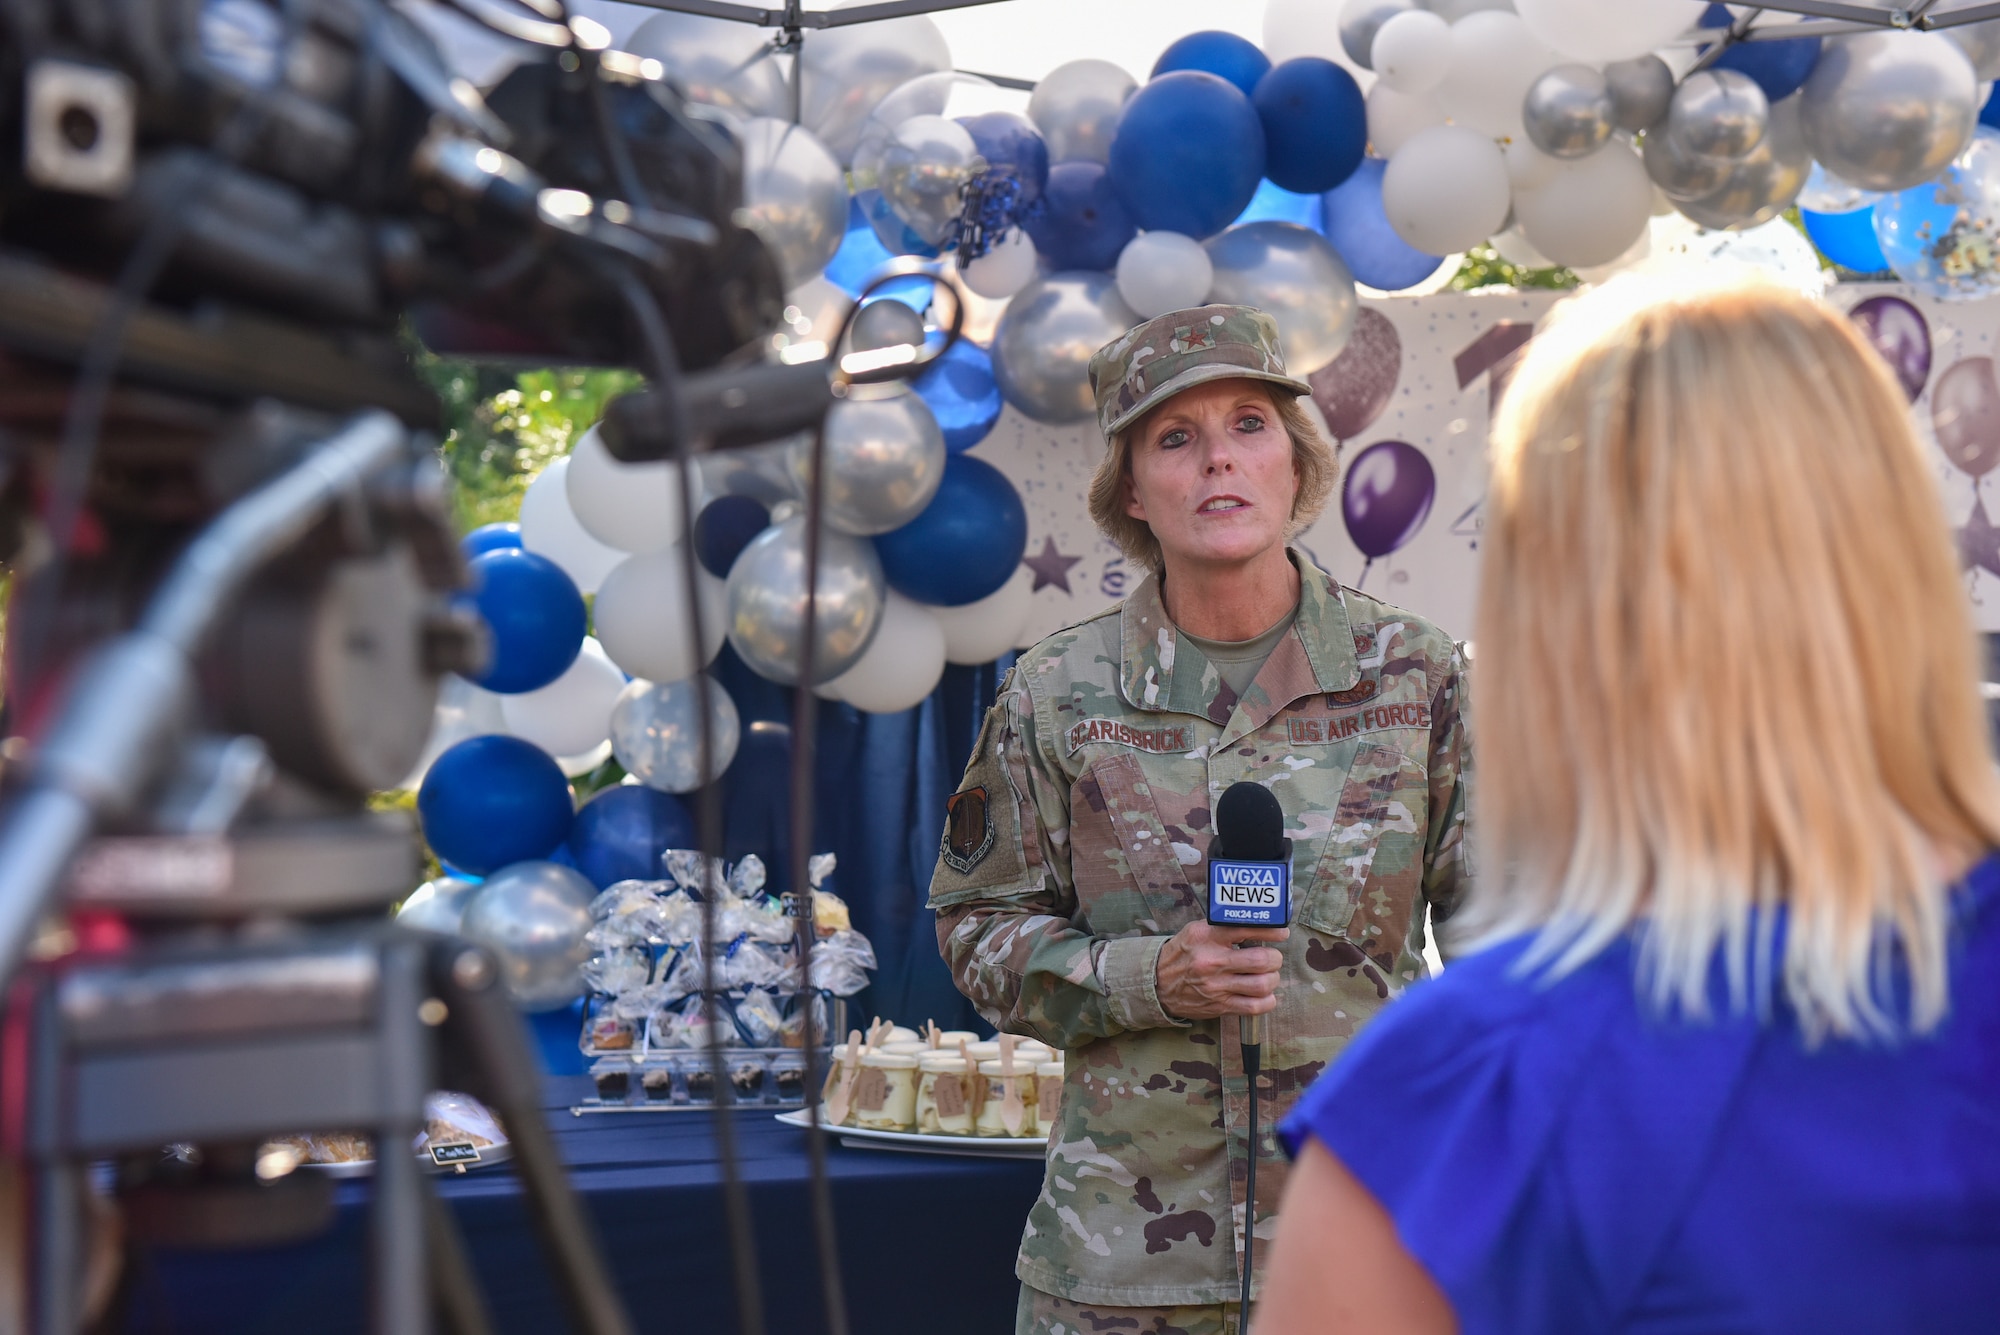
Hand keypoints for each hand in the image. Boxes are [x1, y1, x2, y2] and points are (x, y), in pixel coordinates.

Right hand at [1154, 920, 1288, 1020]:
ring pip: (1262, 984)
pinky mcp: (1220, 1006)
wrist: (1157, 983)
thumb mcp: (1197, 931)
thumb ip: (1224, 927)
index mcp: (1207, 936)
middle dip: (1275, 959)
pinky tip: (1265, 994)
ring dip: (1272, 979)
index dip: (1271, 931)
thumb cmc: (1183, 953)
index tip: (1281, 933)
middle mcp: (1212, 961)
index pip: (1247, 929)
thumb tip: (1259, 925)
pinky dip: (1267, 1001)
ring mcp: (1216, 986)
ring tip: (1268, 975)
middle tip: (1273, 958)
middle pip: (1261, 960)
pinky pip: (1254, 1007)